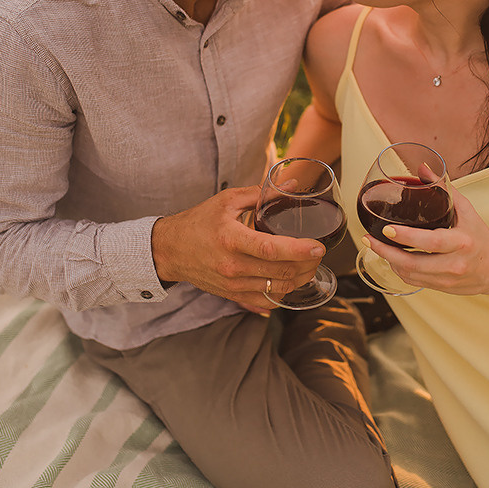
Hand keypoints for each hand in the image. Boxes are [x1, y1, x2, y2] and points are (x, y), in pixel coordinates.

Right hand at [151, 185, 324, 313]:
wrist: (170, 249)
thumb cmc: (199, 222)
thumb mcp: (227, 200)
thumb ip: (261, 193)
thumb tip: (293, 186)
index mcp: (231, 239)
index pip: (271, 249)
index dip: (299, 250)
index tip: (318, 246)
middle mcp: (232, 266)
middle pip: (280, 272)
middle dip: (307, 265)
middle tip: (318, 253)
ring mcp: (232, 285)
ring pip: (277, 289)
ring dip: (299, 279)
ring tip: (309, 265)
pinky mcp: (232, 296)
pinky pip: (265, 301)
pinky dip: (283, 293)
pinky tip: (290, 281)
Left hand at [363, 187, 488, 296]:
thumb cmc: (480, 237)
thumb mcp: (467, 210)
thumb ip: (444, 189)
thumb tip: (422, 169)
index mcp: (461, 242)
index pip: (430, 241)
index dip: (406, 237)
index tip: (387, 229)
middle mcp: (454, 263)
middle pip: (413, 263)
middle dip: (386, 252)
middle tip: (369, 238)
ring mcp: (446, 279)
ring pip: (409, 274)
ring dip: (389, 261)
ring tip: (376, 246)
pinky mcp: (441, 289)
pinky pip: (413, 282)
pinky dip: (399, 270)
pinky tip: (392, 259)